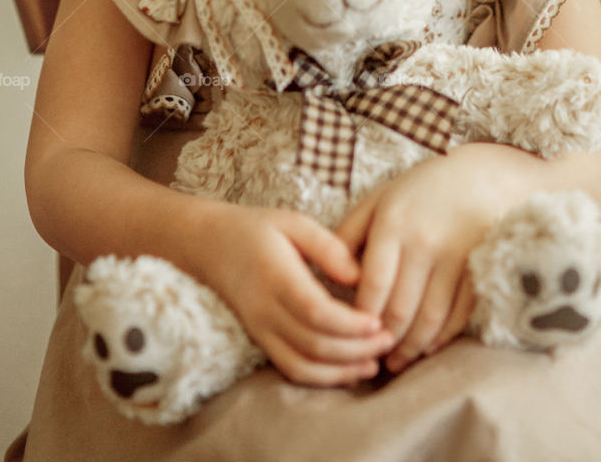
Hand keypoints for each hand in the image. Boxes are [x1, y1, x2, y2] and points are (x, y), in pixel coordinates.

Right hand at [196, 203, 395, 385]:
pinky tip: (349, 370)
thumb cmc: (257, 229)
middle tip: (390, 339)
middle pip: (314, 343)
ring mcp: (261, 330)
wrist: (210, 245)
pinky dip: (322, 378)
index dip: (349, 323)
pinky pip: (291, 369)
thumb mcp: (293, 222)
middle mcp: (265, 310)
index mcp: (276, 276)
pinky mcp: (261, 341)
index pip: (314, 311)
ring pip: (303, 365)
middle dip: (356, 349)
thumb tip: (359, 276)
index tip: (379, 320)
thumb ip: (328, 246)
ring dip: (342, 370)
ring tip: (376, 361)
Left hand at [336, 147, 506, 372]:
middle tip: (370, 358)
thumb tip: (328, 278)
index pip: (373, 284)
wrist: (479, 176)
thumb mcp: (378, 200)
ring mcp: (455, 256)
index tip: (349, 334)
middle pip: (400, 307)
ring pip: (430, 318)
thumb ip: (348, 235)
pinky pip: (459, 314)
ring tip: (396, 362)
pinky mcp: (479, 268)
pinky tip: (427, 347)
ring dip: (411, 347)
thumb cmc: (418, 191)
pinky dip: (442, 337)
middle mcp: (424, 241)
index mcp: (393, 223)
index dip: (361, 317)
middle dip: (383, 340)